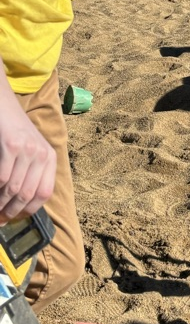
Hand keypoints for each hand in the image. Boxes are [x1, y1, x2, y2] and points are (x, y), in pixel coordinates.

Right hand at [0, 98, 56, 223]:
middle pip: (29, 193)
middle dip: (12, 210)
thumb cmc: (14, 131)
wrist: (3, 104)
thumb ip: (31, 171)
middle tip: (1, 219)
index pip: (45, 192)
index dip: (30, 209)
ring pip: (14, 188)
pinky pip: (2, 177)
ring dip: (1, 202)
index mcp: (50, 158)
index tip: (16, 218)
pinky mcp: (12, 145)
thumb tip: (21, 201)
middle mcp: (42, 154)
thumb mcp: (30, 150)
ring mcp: (28, 149)